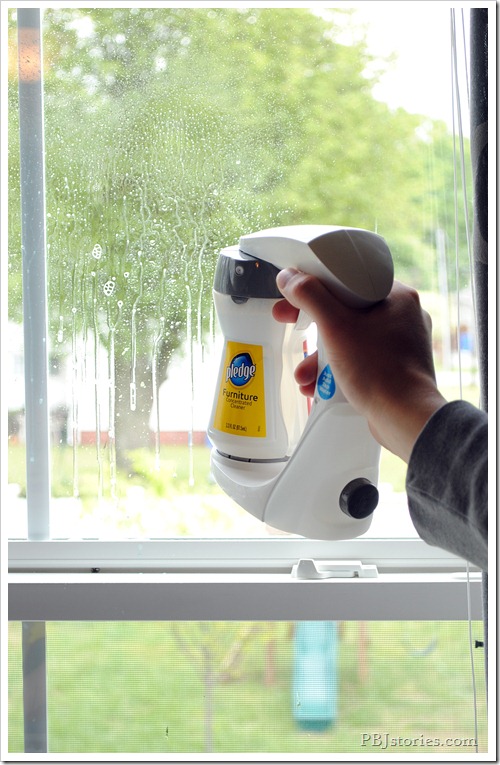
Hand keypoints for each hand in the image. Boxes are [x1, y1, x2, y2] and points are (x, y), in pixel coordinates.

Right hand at [273, 270, 446, 461]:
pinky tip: (319, 386)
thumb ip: (310, 297)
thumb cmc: (379, 372)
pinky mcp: (395, 367)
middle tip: (290, 325)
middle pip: (346, 310)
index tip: (295, 294)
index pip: (349, 279)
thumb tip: (290, 277)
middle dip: (313, 328)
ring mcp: (400, 344)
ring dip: (321, 356)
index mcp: (397, 296)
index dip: (316, 285)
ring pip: (350, 338)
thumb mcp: (335, 327)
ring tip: (304, 375)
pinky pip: (359, 359)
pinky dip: (338, 369)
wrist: (404, 419)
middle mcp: (403, 317)